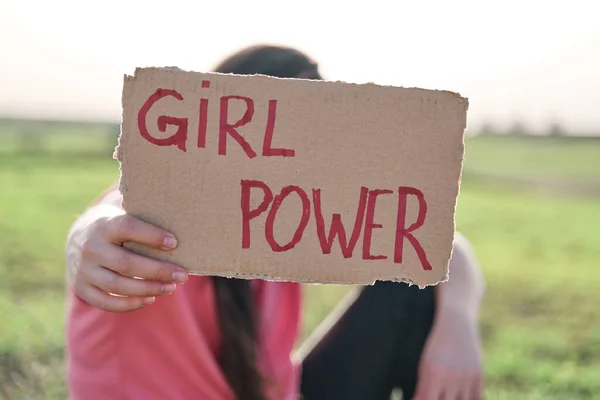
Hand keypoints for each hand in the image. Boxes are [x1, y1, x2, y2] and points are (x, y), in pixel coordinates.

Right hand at [66, 206, 188, 311]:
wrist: (79, 238)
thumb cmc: (116, 228)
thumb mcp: (123, 218)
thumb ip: (144, 224)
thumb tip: (179, 234)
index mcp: (103, 225)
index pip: (127, 227)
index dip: (151, 236)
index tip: (174, 243)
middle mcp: (90, 248)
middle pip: (126, 263)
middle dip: (158, 271)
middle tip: (182, 275)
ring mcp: (82, 270)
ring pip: (118, 285)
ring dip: (148, 289)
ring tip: (170, 288)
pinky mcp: (81, 288)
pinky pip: (106, 302)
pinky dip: (130, 304)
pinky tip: (150, 298)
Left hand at [413, 310, 483, 399]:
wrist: (457, 324)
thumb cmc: (436, 346)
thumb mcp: (425, 365)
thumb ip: (422, 388)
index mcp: (435, 375)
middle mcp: (452, 378)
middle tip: (438, 395)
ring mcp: (468, 377)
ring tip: (449, 394)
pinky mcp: (479, 375)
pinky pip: (477, 397)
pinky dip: (470, 399)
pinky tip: (461, 396)